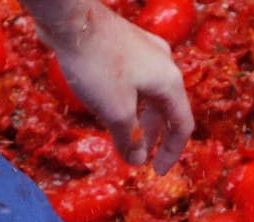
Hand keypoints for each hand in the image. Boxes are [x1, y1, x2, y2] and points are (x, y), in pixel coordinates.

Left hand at [39, 3, 193, 172]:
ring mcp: (145, 51)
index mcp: (169, 82)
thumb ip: (129, 139)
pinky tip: (111, 105)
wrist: (71, 19)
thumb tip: (136, 160)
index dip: (171, 153)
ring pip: (149, 94)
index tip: (156, 171)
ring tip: (123, 134)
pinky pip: (135, 80)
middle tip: (136, 155)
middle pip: (166, 110)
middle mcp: (164, 65)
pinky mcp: (126, 44)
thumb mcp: (116, 111)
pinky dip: (129, 100)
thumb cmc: (97, 65)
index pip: (182, 126)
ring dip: (139, 119)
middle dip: (152, 136)